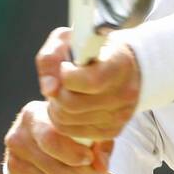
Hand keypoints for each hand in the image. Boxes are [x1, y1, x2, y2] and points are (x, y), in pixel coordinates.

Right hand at [4, 100, 109, 173]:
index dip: (75, 154)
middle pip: (57, 169)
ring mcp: (14, 163)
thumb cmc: (67, 132)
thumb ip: (98, 142)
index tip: (91, 158)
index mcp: (32, 116)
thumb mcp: (84, 128)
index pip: (51, 139)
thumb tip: (101, 166)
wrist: (39, 144)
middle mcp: (18, 139)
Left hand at [35, 26, 140, 141]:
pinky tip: (70, 107)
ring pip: (68, 122)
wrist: (124, 65)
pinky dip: (65, 122)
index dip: (67, 76)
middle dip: (57, 94)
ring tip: (63, 94)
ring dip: (56, 108)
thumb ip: (51, 57)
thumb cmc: (92, 49)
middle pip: (72, 105)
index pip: (90, 81)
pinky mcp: (113, 131)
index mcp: (119, 65)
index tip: (66, 66)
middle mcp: (124, 93)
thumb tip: (49, 89)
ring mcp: (120, 115)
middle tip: (59, 83)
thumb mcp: (69, 39)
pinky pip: (75, 134)